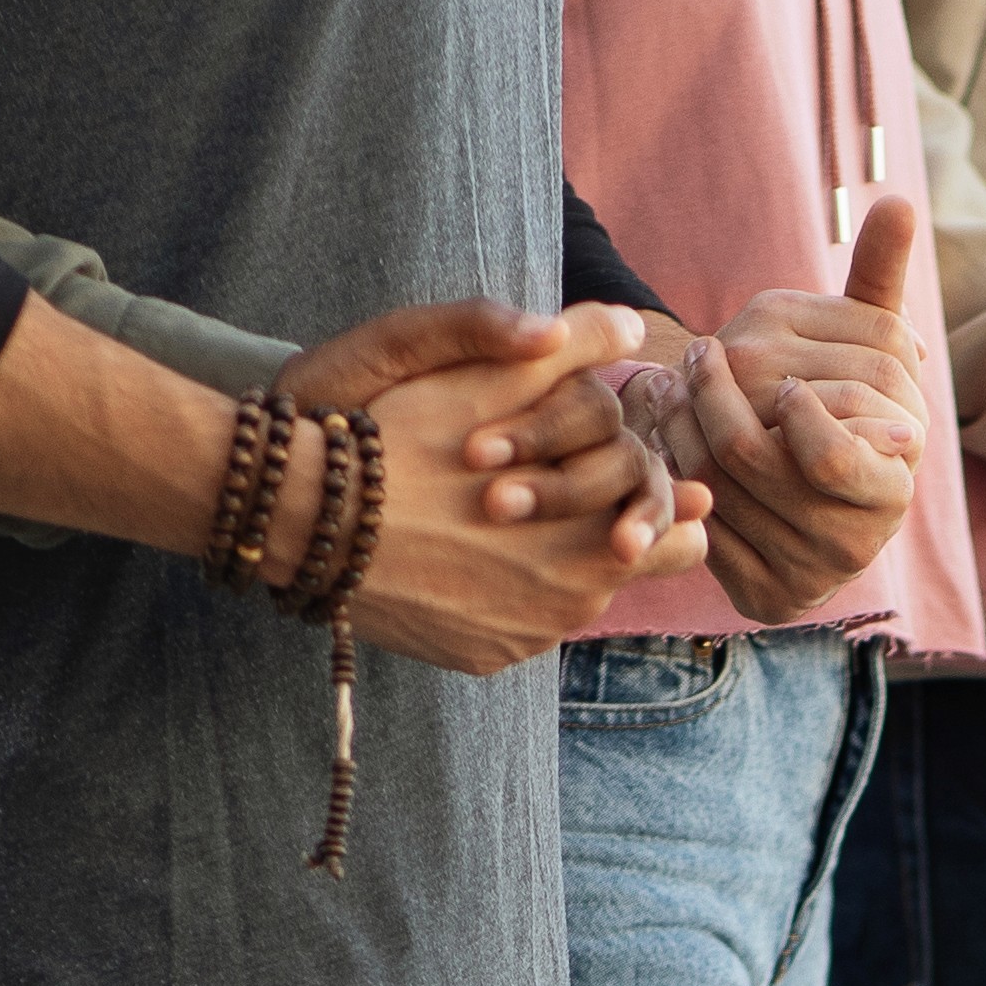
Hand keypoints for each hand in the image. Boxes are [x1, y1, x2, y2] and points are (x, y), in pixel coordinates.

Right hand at [304, 303, 707, 670]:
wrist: (304, 518)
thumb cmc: (398, 438)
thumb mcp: (487, 379)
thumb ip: (572, 351)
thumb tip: (630, 325)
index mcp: (599, 546)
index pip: (682, 537)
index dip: (662, 500)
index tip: (639, 474)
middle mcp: (571, 609)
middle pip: (622, 567)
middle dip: (604, 526)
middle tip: (561, 485)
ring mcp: (523, 641)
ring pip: (565, 596)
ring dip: (548, 559)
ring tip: (503, 513)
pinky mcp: (479, 660)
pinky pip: (515, 624)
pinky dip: (501, 591)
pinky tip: (466, 551)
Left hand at [688, 192, 932, 627]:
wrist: (824, 511)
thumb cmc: (848, 405)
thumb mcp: (867, 343)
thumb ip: (880, 279)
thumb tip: (900, 201)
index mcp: (896, 469)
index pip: (827, 441)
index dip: (783, 398)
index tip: (749, 355)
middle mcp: (863, 529)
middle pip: (754, 455)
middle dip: (712, 399)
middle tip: (692, 358)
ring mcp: (816, 566)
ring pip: (719, 485)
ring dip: (683, 430)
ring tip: (670, 388)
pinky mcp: (770, 593)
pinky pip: (705, 530)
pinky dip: (679, 481)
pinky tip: (672, 441)